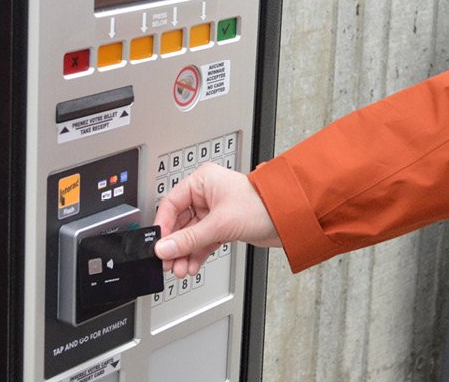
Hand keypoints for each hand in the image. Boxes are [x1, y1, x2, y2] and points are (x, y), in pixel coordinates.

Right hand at [154, 162, 280, 277]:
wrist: (290, 219)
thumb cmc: (263, 206)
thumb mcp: (220, 224)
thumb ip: (189, 239)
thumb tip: (165, 248)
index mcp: (203, 181)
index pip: (171, 203)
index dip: (163, 227)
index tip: (158, 245)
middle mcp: (207, 194)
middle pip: (180, 221)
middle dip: (175, 245)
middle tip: (168, 262)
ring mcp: (215, 211)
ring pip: (191, 234)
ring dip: (185, 252)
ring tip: (181, 269)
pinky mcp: (223, 225)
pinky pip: (203, 240)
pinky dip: (197, 253)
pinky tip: (192, 265)